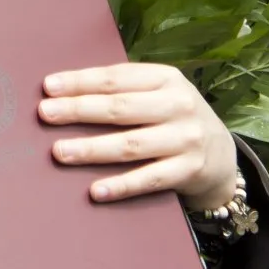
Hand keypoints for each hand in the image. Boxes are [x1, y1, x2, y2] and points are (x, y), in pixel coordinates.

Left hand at [38, 62, 238, 210]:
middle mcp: (178, 105)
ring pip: (130, 145)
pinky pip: (149, 179)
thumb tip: (66, 91)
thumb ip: (124, 90)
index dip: (81, 81)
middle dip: (79, 110)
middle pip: (120, 108)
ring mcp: (186, 139)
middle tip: (45, 114)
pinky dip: (121, 185)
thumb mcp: (159, 93)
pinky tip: (95, 190)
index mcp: (166, 78)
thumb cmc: (174, 118)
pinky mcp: (189, 170)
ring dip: (91, 149)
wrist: (223, 155)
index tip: (48, 87)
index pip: (116, 78)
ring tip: (59, 151)